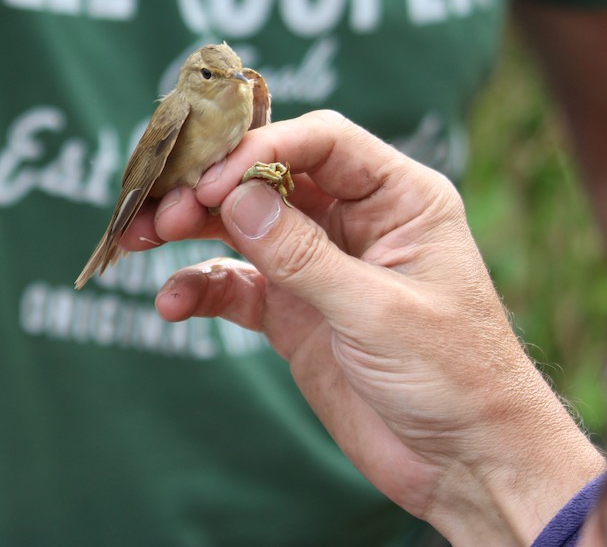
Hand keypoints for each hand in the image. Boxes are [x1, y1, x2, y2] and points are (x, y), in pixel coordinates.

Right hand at [123, 110, 604, 545]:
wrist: (466, 464)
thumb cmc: (454, 376)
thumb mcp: (378, 311)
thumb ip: (303, 255)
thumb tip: (235, 199)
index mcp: (397, 197)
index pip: (321, 141)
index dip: (260, 148)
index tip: (212, 180)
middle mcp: (352, 218)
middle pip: (266, 176)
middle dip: (208, 188)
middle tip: (161, 211)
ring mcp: (316, 262)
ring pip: (239, 224)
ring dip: (188, 228)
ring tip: (139, 239)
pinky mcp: (291, 309)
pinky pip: (234, 283)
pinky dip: (198, 287)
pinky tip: (170, 305)